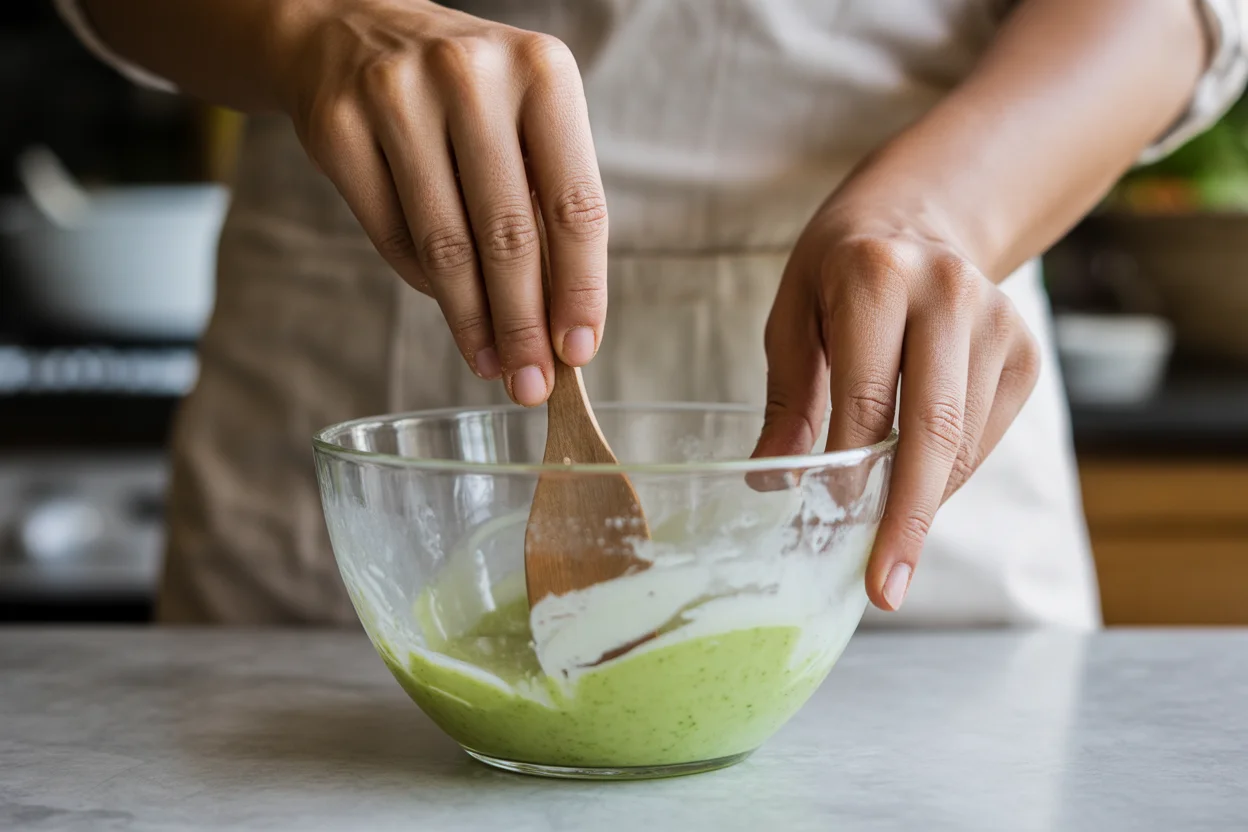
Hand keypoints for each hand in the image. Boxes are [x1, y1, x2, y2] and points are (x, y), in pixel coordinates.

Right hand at [272, 0, 606, 404]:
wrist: (348, 33)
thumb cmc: (464, 95)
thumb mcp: (525, 120)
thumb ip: (548, 206)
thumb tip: (562, 325)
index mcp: (543, 72)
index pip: (576, 204)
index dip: (580, 288)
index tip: (579, 350)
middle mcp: (472, 75)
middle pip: (509, 234)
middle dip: (523, 324)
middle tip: (531, 382)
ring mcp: (397, 96)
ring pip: (446, 244)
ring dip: (473, 321)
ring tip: (491, 364)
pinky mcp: (338, 126)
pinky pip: (392, 234)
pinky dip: (424, 283)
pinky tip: (449, 307)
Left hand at [753, 205, 1040, 612]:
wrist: (921, 218)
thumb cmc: (839, 272)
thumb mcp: (793, 316)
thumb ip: (788, 397)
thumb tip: (770, 478)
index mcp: (877, 277)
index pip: (868, 396)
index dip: (853, 473)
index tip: (836, 533)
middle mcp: (948, 293)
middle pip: (934, 430)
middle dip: (907, 519)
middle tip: (885, 588)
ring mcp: (997, 322)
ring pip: (963, 444)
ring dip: (922, 504)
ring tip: (886, 544)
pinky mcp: (1025, 351)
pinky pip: (985, 437)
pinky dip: (947, 477)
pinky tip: (915, 490)